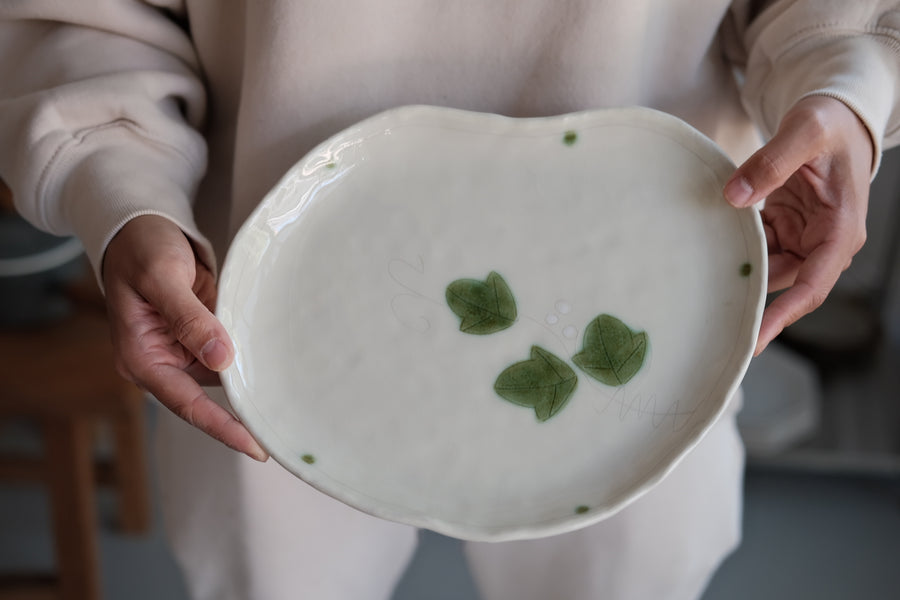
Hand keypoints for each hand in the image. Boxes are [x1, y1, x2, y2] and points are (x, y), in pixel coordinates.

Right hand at [102, 215, 267, 460]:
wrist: (142, 226)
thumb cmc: (141, 249)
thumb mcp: (162, 279)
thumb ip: (190, 319)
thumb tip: (221, 358)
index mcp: (143, 359)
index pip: (187, 404)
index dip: (223, 427)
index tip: (255, 446)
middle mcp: (163, 362)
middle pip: (207, 399)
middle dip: (243, 414)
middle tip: (285, 431)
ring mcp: (184, 350)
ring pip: (224, 375)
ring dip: (252, 381)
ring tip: (291, 398)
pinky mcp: (202, 335)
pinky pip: (231, 352)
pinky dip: (251, 356)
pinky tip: (279, 361)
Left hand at [724, 95, 871, 354]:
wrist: (836, 117)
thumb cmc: (830, 122)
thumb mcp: (805, 131)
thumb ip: (771, 162)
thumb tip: (734, 197)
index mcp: (841, 229)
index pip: (813, 284)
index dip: (783, 313)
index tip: (755, 336)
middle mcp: (825, 242)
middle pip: (785, 283)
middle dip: (751, 298)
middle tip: (708, 318)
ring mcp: (803, 237)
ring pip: (767, 269)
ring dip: (739, 272)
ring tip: (698, 285)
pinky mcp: (785, 229)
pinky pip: (758, 250)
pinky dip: (735, 251)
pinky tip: (706, 253)